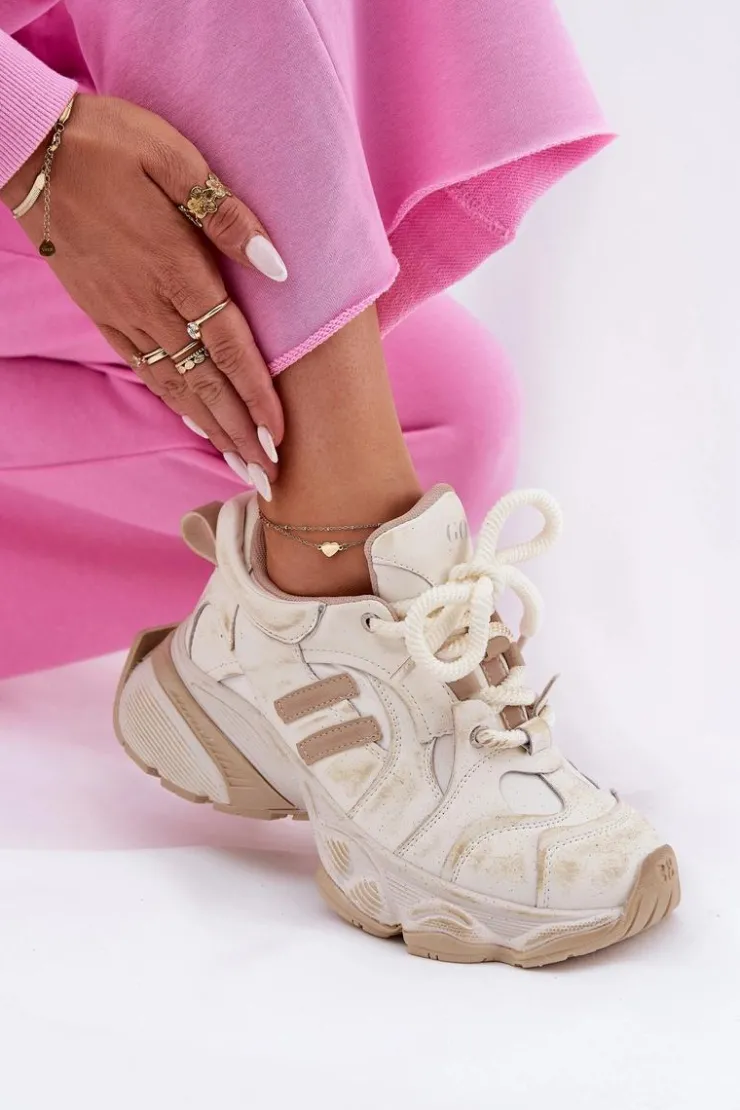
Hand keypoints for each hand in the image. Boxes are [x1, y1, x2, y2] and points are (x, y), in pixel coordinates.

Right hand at [0, 94, 286, 480]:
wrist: (30, 149)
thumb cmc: (109, 144)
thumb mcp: (175, 158)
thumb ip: (226, 215)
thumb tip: (275, 267)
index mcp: (178, 268)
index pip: (230, 348)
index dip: (257, 397)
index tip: (281, 439)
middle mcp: (151, 304)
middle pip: (206, 385)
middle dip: (240, 436)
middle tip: (268, 480)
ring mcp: (123, 314)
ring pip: (175, 387)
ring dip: (210, 430)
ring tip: (239, 465)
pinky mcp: (102, 314)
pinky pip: (144, 369)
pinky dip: (173, 402)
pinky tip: (193, 422)